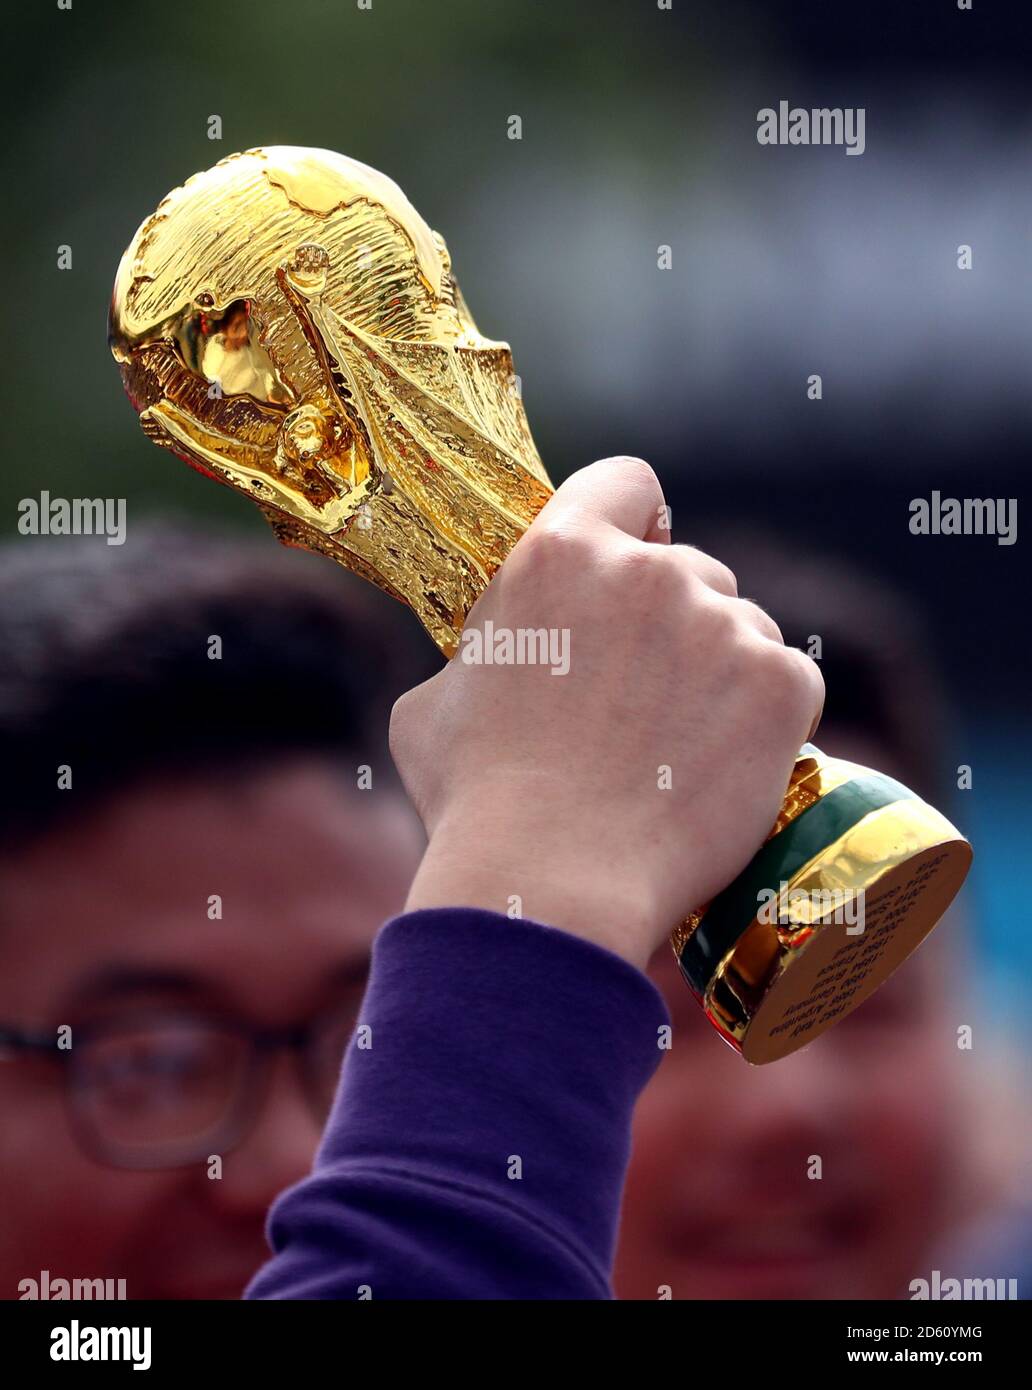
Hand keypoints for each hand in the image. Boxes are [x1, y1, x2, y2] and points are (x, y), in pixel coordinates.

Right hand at [390, 456, 823, 970]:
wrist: (555, 883)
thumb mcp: (432, 704)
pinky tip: (724, 765)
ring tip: (678, 749)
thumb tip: (493, 656)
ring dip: (721, 668)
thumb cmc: (479, 800)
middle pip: (690, 567)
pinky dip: (767, 718)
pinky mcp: (780, 685)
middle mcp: (650, 573)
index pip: (624, 482)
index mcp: (560, 554)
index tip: (633, 555)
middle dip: (673, 618)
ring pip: (743, 626)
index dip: (630, 517)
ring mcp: (723, 626)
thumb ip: (481, 652)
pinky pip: (789, 680)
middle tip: (644, 697)